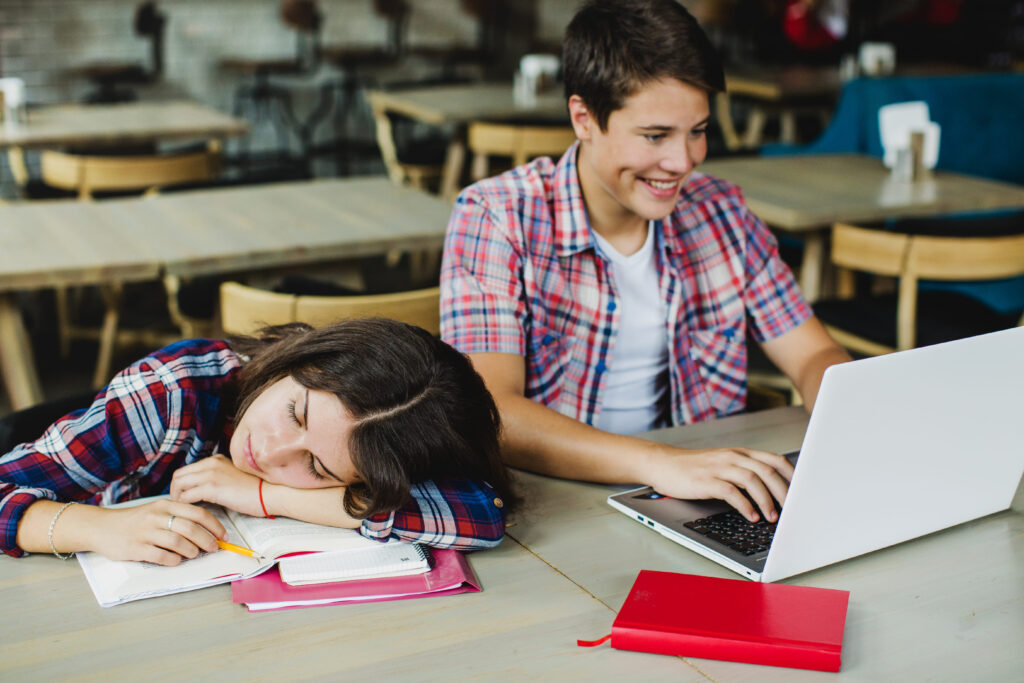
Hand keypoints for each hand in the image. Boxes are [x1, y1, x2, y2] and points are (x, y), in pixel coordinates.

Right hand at [88, 499, 224, 565]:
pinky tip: (177, 560)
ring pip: (178, 542)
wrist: (101, 527)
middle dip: (207, 540)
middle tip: (214, 548)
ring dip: (192, 551)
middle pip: (191, 528)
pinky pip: (161, 556)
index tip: (223, 535)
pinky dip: (174, 560)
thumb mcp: (156, 511)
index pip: (197, 513)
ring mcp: (145, 532)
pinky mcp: (136, 548)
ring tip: (195, 554)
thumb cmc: (134, 521)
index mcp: (165, 505)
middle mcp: (156, 517)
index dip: (215, 525)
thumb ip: (177, 516)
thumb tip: (205, 530)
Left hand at [170, 454, 263, 516]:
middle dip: (175, 490)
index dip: (182, 484)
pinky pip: (186, 496)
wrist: (271, 492)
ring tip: (183, 510)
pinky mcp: (212, 487)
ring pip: (178, 484)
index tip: (184, 496)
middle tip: (180, 505)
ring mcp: (211, 474)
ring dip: (177, 498)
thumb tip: (204, 491)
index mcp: (216, 460)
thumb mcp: (234, 477)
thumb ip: (219, 478)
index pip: (188, 469)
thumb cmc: (257, 490)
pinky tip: (191, 513)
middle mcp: (211, 463)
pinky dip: (184, 505)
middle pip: (179, 474)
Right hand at [643, 446, 793, 522]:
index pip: (774, 459)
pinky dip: (745, 505)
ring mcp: (719, 467)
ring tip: (772, 517)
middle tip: (792, 510)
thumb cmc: (693, 468)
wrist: (663, 464)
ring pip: (752, 480)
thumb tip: (771, 490)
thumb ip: (744, 471)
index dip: (792, 475)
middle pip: (767, 470)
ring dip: (766, 500)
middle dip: (784, 492)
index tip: (803, 492)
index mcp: (739, 453)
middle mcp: (732, 457)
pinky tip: (750, 516)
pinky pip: (731, 492)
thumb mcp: (723, 464)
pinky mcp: (706, 480)